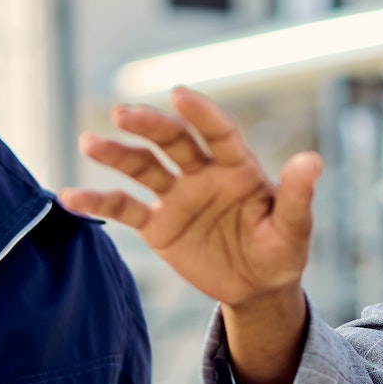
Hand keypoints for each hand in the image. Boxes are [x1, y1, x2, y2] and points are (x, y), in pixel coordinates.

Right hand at [63, 90, 319, 383]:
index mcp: (239, 167)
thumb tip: (313, 159)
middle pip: (173, 141)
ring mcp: (178, 197)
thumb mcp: (294, 230)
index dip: (201, 113)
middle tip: (122, 113)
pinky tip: (70, 196)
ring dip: (117, 154)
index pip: (218, 132)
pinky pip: (124, 209)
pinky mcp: (158, 225)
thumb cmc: (281, 252)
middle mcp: (203, 173)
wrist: (257, 288)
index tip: (179, 95)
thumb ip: (298, 196)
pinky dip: (98, 201)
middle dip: (150, 126)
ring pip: (143, 167)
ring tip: (89, 142)